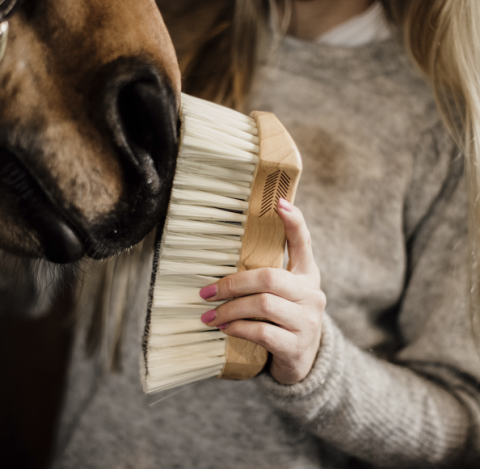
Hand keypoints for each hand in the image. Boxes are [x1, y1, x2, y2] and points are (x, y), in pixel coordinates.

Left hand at [199, 198, 325, 384]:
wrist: (302, 361)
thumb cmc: (284, 319)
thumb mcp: (284, 294)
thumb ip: (267, 275)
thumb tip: (227, 254)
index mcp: (308, 275)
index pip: (304, 243)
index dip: (294, 222)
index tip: (279, 203)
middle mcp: (312, 295)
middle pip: (270, 277)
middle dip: (233, 284)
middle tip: (207, 293)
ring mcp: (307, 321)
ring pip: (263, 304)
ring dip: (229, 309)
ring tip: (210, 315)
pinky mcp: (296, 346)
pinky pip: (261, 332)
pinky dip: (238, 328)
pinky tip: (225, 328)